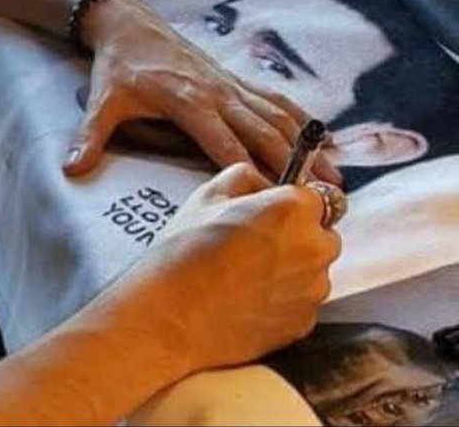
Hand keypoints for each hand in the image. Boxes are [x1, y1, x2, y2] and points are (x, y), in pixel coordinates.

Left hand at [63, 0, 342, 183]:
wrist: (128, 23)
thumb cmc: (118, 66)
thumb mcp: (101, 100)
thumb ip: (90, 135)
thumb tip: (71, 168)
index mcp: (188, 102)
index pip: (226, 145)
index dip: (251, 173)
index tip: (276, 203)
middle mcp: (218, 92)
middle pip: (264, 133)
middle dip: (295, 167)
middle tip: (325, 201)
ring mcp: (231, 84)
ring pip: (278, 118)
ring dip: (309, 148)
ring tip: (338, 182)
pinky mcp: (236, 79)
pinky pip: (275, 100)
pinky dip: (302, 121)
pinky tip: (326, 141)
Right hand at [137, 164, 340, 370]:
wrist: (175, 316)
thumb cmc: (187, 253)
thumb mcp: (208, 193)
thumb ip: (248, 177)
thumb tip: (264, 184)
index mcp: (293, 208)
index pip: (321, 195)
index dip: (294, 200)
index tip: (277, 208)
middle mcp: (313, 247)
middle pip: (323, 232)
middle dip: (300, 233)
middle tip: (258, 238)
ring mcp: (312, 289)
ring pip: (315, 268)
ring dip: (294, 265)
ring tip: (248, 270)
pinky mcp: (305, 323)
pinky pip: (304, 300)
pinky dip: (286, 296)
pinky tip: (250, 295)